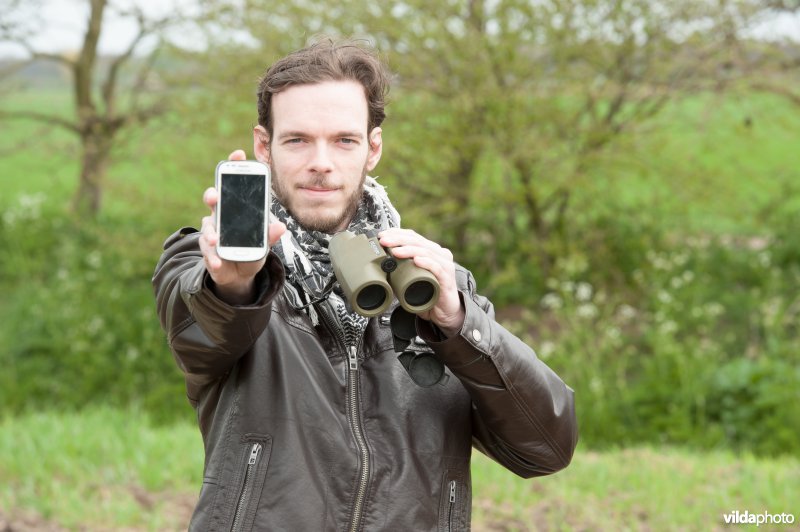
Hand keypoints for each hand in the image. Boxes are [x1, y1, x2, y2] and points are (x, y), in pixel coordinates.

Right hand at [199, 149, 285, 304]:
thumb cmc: (250, 249)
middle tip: (215, 196)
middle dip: (213, 195)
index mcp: (236, 208)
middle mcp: (221, 215)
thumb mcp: (264, 242)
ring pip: (207, 225)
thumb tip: (280, 226)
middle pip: (214, 198)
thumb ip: (270, 234)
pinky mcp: (208, 249)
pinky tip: (218, 262)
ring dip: (211, 232)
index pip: (234, 183)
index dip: (234, 167)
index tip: (238, 154)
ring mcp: (213, 231)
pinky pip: (208, 250)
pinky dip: (213, 257)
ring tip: (216, 240)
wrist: (240, 274)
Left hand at [378, 228, 464, 335]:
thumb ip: (401, 269)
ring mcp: (445, 265)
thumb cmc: (428, 293)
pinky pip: (436, 267)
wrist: (445, 312)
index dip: (397, 233)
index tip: (382, 235)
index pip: (413, 236)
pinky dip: (426, 262)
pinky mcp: (447, 279)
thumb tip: (379, 266)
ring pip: (426, 252)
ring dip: (408, 250)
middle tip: (384, 241)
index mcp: (431, 251)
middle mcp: (440, 254)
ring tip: (395, 252)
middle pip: (417, 241)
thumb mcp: (412, 277)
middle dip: (398, 239)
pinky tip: (416, 260)